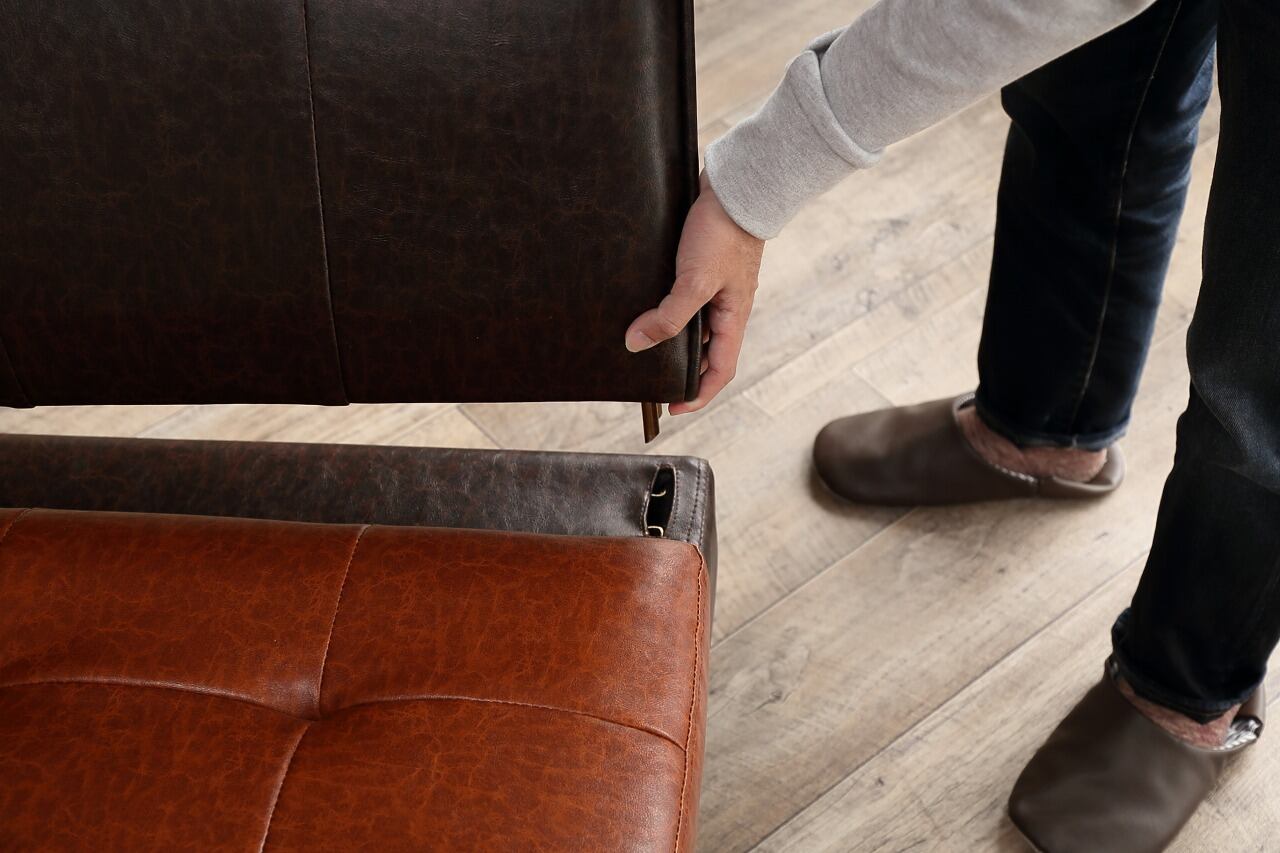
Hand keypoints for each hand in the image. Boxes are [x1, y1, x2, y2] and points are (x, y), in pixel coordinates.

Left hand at [625, 172, 764, 413]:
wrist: (736, 186)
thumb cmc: (723, 234)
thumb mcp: (694, 282)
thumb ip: (669, 316)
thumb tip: (637, 344)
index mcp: (733, 318)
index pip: (719, 370)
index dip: (698, 394)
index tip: (672, 408)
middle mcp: (726, 307)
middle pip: (706, 351)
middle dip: (682, 369)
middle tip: (652, 378)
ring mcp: (715, 286)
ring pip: (693, 324)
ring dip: (672, 336)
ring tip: (643, 344)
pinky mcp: (703, 265)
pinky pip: (684, 297)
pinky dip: (667, 308)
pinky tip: (646, 305)